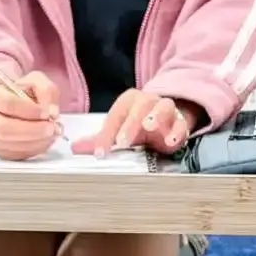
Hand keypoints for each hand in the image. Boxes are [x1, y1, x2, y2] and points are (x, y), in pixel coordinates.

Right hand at [0, 71, 59, 160]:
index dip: (29, 110)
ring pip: (9, 144)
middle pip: (4, 128)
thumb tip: (52, 112)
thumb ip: (46, 91)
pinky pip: (14, 155)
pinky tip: (43, 142)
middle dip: (31, 130)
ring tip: (50, 135)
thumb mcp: (37, 82)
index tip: (47, 113)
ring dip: (34, 142)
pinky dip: (32, 150)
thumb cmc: (25, 92)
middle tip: (51, 128)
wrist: (18, 106)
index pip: (7, 104)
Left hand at [74, 90, 200, 155]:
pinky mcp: (181, 121)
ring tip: (149, 127)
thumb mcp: (119, 130)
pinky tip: (170, 141)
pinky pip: (181, 124)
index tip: (100, 153)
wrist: (167, 120)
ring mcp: (166, 109)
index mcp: (128, 101)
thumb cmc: (138, 124)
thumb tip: (74, 148)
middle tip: (122, 142)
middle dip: (130, 124)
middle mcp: (147, 101)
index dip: (106, 134)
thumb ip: (99, 139)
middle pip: (139, 108)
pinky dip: (177, 131)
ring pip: (163, 108)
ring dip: (156, 117)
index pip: (115, 116)